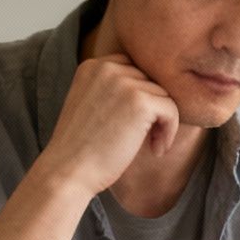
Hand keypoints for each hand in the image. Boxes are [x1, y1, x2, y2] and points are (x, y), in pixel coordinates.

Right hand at [34, 55, 180, 197]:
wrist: (67, 172)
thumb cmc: (80, 149)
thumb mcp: (89, 107)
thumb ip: (112, 91)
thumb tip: (152, 91)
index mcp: (92, 67)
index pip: (132, 70)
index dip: (140, 97)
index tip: (135, 124)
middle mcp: (106, 68)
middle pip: (149, 81)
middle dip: (153, 109)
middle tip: (147, 139)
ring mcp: (123, 83)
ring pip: (163, 95)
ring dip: (163, 122)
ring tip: (152, 146)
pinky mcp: (139, 102)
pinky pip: (171, 109)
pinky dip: (169, 131)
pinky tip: (157, 150)